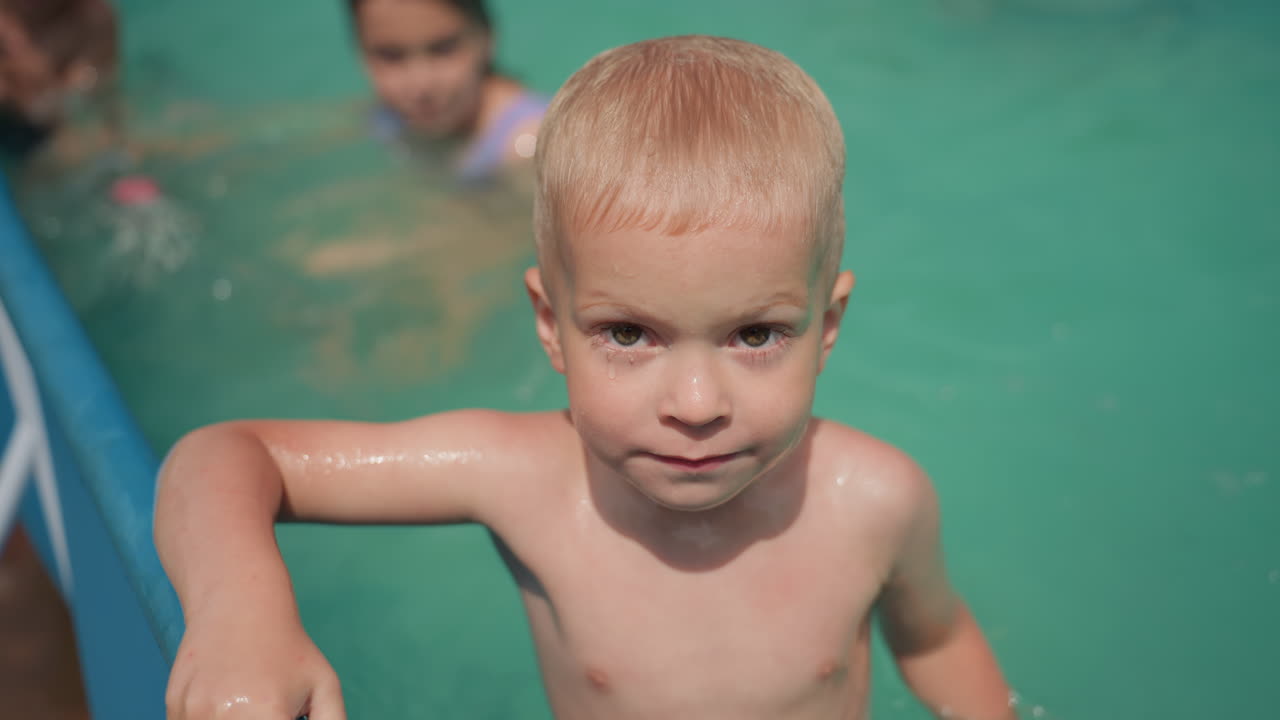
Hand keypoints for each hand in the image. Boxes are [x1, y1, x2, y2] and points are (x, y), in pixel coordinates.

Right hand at [165, 609, 344, 719]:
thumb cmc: (288, 649)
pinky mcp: (174, 707)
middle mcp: (224, 717)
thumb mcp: (324, 687)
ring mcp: (193, 712)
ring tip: (248, 699)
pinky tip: (224, 699)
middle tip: (266, 703)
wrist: (238, 604)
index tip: (283, 715)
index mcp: (267, 714)